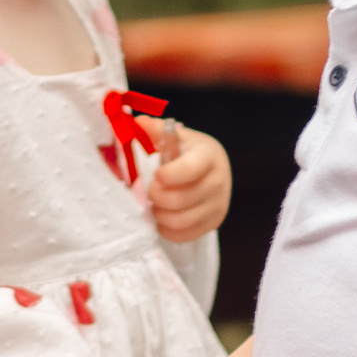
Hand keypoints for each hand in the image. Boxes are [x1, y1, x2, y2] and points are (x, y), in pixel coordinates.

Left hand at [148, 122, 231, 246]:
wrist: (212, 170)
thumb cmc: (187, 152)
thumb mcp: (175, 138)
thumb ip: (155, 130)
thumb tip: (139, 122)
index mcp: (208, 155)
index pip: (190, 169)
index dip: (168, 175)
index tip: (156, 174)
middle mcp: (218, 181)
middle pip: (180, 200)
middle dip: (157, 196)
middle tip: (150, 189)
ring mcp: (218, 204)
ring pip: (181, 221)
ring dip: (160, 214)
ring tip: (155, 204)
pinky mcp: (214, 222)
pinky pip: (184, 235)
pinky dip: (167, 229)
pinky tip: (163, 216)